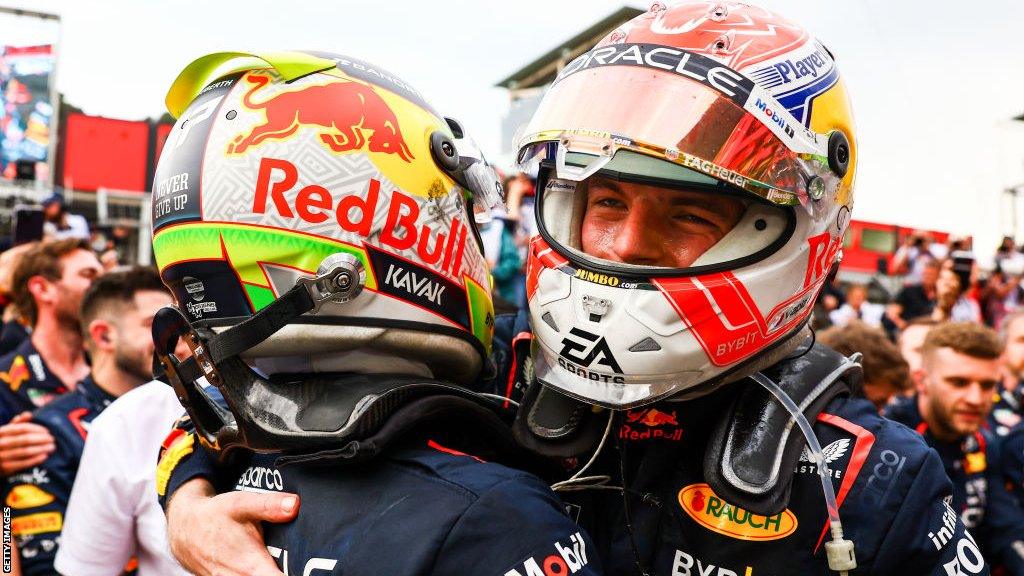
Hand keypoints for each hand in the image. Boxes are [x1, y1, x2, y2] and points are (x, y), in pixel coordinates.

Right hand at [0, 412, 54, 474]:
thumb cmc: (2, 444)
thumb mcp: (6, 433)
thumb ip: (17, 424)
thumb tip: (28, 414)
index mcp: (1, 432)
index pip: (22, 428)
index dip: (37, 429)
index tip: (47, 431)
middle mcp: (0, 444)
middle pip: (26, 439)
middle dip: (42, 439)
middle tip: (52, 439)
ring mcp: (2, 456)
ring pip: (26, 451)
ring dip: (41, 449)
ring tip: (51, 447)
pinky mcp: (5, 468)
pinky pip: (24, 463)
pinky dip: (36, 459)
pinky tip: (45, 456)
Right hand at [165, 478, 298, 575]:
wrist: (184, 529)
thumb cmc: (215, 516)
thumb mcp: (241, 504)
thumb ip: (269, 506)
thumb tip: (294, 505)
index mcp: (251, 566)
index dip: (297, 575)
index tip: (308, 568)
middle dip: (291, 572)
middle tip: (301, 562)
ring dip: (275, 572)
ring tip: (289, 563)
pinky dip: (263, 573)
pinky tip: (271, 563)